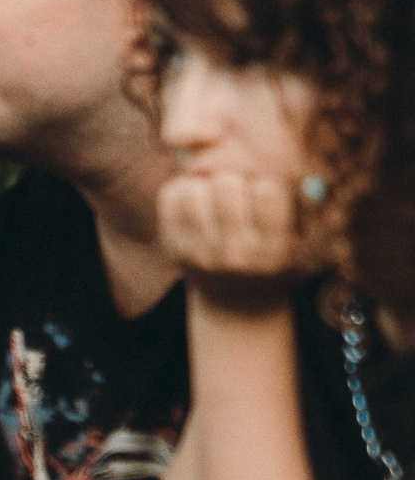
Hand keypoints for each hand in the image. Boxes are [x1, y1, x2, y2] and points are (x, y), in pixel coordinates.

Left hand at [158, 170, 319, 306]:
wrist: (238, 302)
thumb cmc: (278, 261)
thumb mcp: (307, 244)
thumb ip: (309, 211)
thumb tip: (301, 178)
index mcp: (274, 252)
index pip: (268, 194)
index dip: (267, 184)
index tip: (266, 193)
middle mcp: (235, 255)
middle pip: (226, 186)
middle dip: (235, 180)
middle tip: (238, 191)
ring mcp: (200, 253)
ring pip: (193, 190)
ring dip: (206, 184)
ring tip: (216, 195)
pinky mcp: (174, 247)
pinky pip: (171, 197)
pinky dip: (184, 188)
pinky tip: (199, 200)